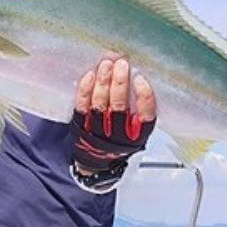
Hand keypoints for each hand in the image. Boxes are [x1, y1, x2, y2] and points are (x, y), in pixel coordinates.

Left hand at [71, 57, 156, 182]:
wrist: (96, 163)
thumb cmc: (119, 141)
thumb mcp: (136, 132)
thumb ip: (140, 111)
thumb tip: (137, 76)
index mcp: (137, 136)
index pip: (145, 117)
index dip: (144, 98)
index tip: (140, 79)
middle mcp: (117, 136)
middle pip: (119, 107)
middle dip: (120, 83)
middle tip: (121, 63)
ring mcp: (97, 132)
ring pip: (99, 104)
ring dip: (103, 82)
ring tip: (107, 64)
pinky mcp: (80, 128)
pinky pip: (81, 107)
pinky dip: (85, 90)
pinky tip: (90, 76)